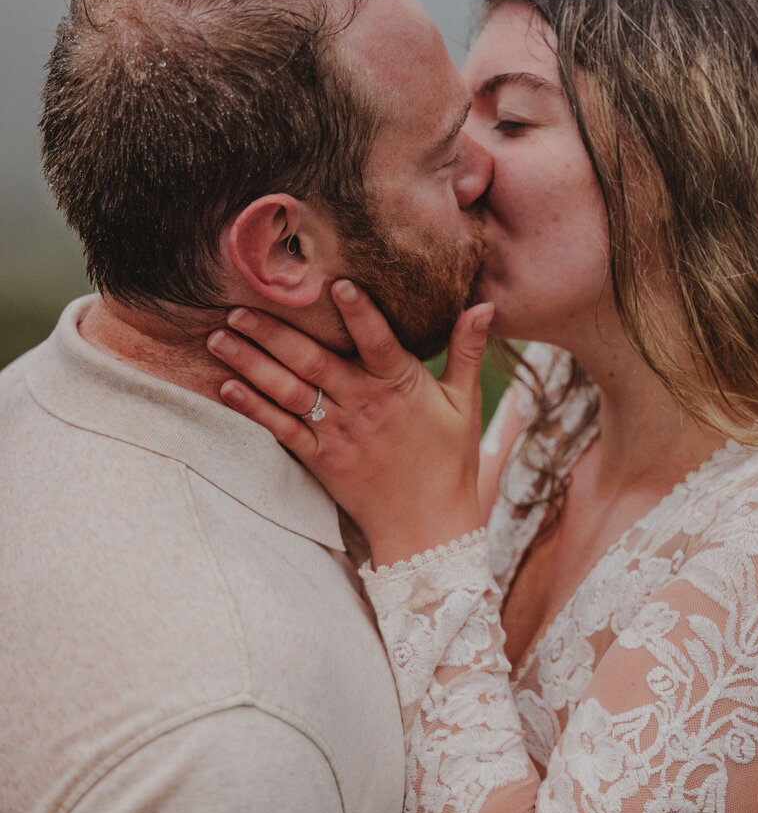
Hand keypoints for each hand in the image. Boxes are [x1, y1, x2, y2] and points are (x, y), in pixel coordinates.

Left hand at [208, 281, 493, 566]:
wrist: (428, 528)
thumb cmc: (448, 461)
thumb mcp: (464, 404)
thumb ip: (467, 351)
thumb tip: (483, 305)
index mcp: (400, 386)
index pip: (378, 342)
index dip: (360, 314)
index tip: (336, 284)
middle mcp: (363, 406)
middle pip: (314, 362)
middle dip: (273, 333)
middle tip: (237, 306)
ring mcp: (337, 433)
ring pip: (289, 392)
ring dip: (251, 364)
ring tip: (218, 337)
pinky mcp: (320, 459)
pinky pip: (280, 430)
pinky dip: (253, 408)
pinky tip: (227, 387)